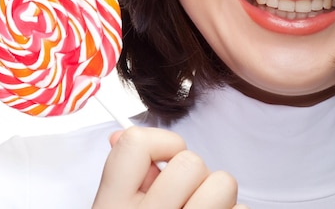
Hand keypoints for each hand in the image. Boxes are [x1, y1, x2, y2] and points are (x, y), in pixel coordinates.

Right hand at [92, 127, 247, 207]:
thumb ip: (122, 176)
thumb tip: (119, 134)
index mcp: (111, 207)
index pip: (134, 143)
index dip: (160, 143)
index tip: (161, 162)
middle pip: (191, 162)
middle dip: (194, 176)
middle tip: (184, 197)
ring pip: (223, 183)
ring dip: (218, 195)